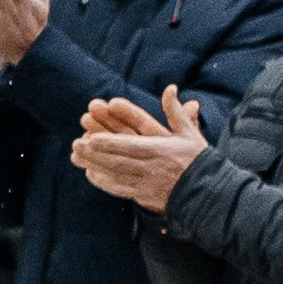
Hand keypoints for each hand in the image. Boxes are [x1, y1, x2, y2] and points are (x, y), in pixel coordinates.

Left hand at [70, 85, 206, 210]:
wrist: (207, 193)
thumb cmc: (197, 159)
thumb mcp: (190, 134)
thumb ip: (176, 112)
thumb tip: (170, 88)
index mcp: (163, 149)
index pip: (133, 144)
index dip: (112, 143)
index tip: (93, 137)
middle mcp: (153, 166)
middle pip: (120, 159)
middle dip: (97, 153)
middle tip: (77, 144)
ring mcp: (147, 182)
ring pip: (116, 174)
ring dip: (95, 164)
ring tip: (76, 155)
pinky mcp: (144, 195)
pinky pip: (120, 189)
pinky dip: (104, 182)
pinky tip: (90, 173)